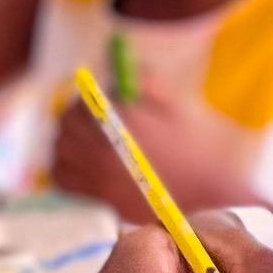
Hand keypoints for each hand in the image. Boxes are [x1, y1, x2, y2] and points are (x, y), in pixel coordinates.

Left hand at [50, 79, 228, 222]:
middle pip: (66, 126)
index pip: (84, 103)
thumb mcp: (176, 103)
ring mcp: (100, 179)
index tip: (93, 99)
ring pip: (60, 151)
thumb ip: (144, 80)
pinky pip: (64, 180)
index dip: (86, 98)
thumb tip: (116, 72)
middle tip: (84, 118)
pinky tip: (80, 163)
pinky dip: (64, 168)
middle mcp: (105, 151)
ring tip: (82, 140)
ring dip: (66, 141)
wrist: (211, 192)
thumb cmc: (198, 145)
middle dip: (73, 117)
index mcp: (124, 123)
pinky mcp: (102, 201)